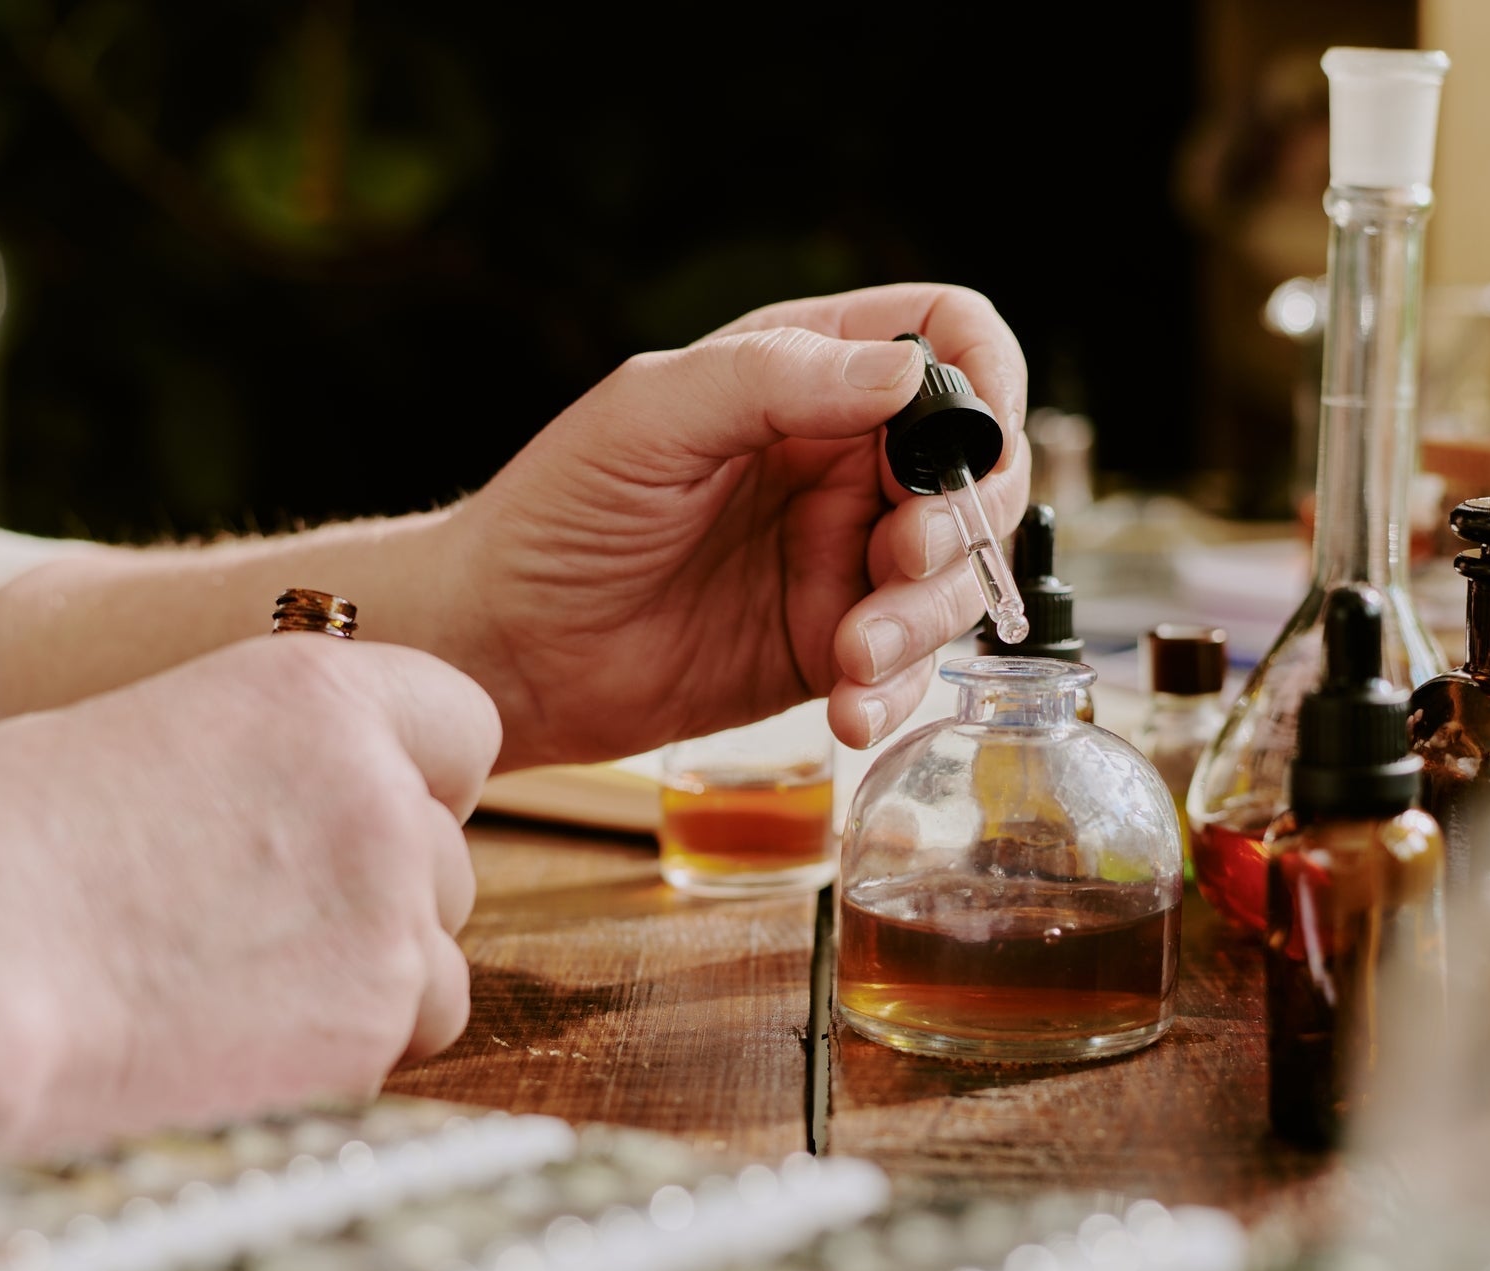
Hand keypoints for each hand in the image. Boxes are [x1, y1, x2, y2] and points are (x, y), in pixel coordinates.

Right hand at [0, 634, 498, 1152]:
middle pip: (448, 857)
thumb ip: (262, 754)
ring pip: (439, 962)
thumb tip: (285, 784)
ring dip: (371, 982)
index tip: (351, 815)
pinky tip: (234, 1043)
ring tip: (234, 988)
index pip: (463, 725)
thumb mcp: (145, 733)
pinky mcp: (371, 1029)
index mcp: (322, 690)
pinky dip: (342, 1054)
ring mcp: (389, 917)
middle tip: (259, 921)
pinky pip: (401, 1045)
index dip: (415, 778)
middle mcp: (380, 793)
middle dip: (383, 895)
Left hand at [438, 282, 1028, 769]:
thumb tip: (903, 374)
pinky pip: (907, 665)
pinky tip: (851, 710)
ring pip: (953, 577)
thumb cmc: (556, 511)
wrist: (503, 646)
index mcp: (804, 374)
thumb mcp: (650, 418)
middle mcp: (839, 461)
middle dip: (960, 521)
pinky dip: (898, 690)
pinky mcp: (829, 646)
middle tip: (897, 557)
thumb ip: (772, 381)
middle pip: (976, 470)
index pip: (946, 340)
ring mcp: (840, 557)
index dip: (986, 378)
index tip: (978, 434)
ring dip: (925, 619)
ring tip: (855, 655)